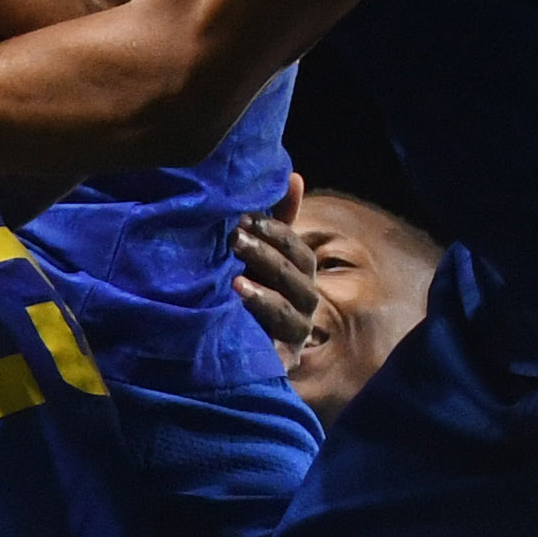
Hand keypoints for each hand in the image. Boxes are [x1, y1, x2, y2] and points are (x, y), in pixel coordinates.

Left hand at [231, 210, 329, 357]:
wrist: (233, 354)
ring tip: (235, 281)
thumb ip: (274, 223)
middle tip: (234, 240)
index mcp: (300, 277)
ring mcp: (295, 334)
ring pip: (289, 311)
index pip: (298, 251)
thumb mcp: (257, 258)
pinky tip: (239, 314)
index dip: (276, 234)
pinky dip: (260, 328)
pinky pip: (276, 345)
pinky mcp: (282, 360)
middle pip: (295, 278)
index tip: (245, 219)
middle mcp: (304, 304)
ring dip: (263, 294)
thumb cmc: (246, 294)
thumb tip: (294, 176)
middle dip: (266, 257)